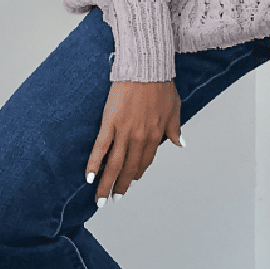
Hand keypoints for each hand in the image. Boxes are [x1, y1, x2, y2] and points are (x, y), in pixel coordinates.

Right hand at [86, 79, 180, 200]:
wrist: (147, 69)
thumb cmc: (161, 85)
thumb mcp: (175, 109)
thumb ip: (175, 129)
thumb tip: (181, 143)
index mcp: (156, 136)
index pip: (145, 162)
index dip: (137, 174)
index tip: (130, 182)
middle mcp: (140, 138)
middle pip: (128, 169)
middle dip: (120, 187)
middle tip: (113, 199)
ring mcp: (124, 132)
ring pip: (114, 164)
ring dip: (106, 184)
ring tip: (100, 198)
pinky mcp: (109, 123)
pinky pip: (100, 148)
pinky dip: (94, 163)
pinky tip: (88, 176)